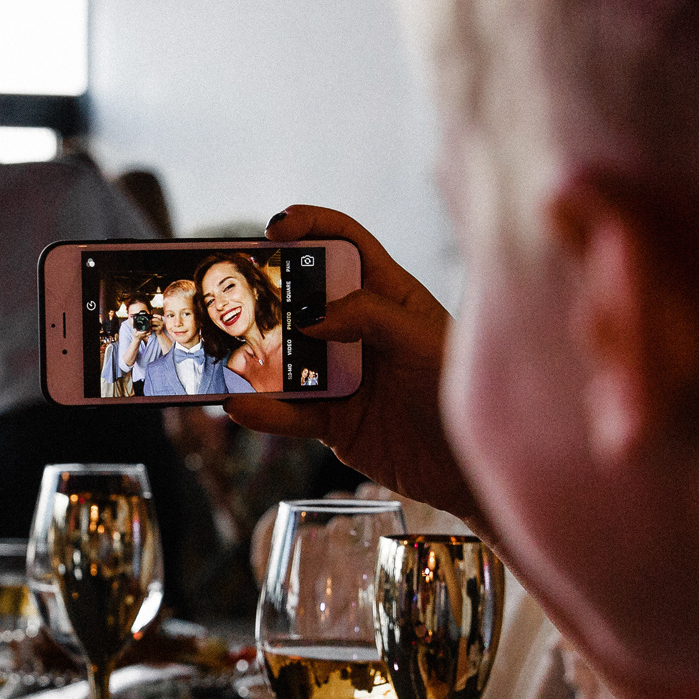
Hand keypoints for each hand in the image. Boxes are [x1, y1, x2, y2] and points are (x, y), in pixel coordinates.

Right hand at [223, 206, 484, 528]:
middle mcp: (360, 331)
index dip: (311, 227)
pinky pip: (289, 412)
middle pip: (303, 298)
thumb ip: (369, 317)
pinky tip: (240, 405)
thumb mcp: (422, 341)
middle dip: (266, 291)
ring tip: (226, 353)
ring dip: (254, 354)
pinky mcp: (332, 422)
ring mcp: (342, 376)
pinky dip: (262, 410)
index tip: (276, 231)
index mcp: (390, 296)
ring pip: (286, 357)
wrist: (472, 471)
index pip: (346, 244)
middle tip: (235, 292)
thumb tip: (310, 320)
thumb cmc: (462, 394)